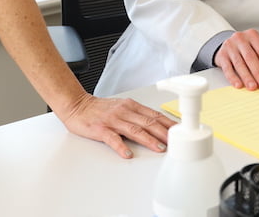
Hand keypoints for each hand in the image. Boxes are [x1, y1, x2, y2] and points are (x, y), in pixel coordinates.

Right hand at [59, 92, 175, 158]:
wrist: (77, 105)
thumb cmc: (101, 109)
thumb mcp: (123, 108)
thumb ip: (138, 116)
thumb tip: (157, 126)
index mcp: (131, 106)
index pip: (155, 115)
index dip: (168, 124)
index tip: (181, 132)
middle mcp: (124, 111)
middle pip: (148, 122)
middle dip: (164, 133)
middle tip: (176, 142)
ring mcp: (113, 120)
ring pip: (134, 130)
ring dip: (149, 140)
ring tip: (159, 148)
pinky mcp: (100, 128)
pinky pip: (112, 138)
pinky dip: (120, 146)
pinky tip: (127, 154)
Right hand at [214, 29, 258, 89]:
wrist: (229, 44)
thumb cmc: (248, 48)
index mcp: (253, 35)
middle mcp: (241, 38)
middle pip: (251, 57)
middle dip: (258, 73)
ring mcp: (230, 46)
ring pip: (239, 63)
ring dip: (247, 77)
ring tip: (253, 87)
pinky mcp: (221, 55)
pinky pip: (227, 68)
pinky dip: (233, 77)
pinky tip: (238, 85)